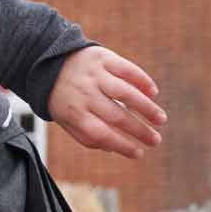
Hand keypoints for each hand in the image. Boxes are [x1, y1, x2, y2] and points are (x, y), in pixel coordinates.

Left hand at [46, 46, 166, 159]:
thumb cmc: (64, 98)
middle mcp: (84, 94)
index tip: (139, 153)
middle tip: (156, 140)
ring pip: (125, 93)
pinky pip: (127, 70)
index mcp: (74, 113)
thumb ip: (86, 136)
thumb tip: (113, 149)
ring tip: (160, 119)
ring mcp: (94, 75)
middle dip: (139, 130)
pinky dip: (142, 81)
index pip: (101, 134)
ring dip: (146, 107)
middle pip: (116, 116)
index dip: (122, 145)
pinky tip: (153, 93)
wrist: (49, 62)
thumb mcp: (65, 120)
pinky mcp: (102, 57)